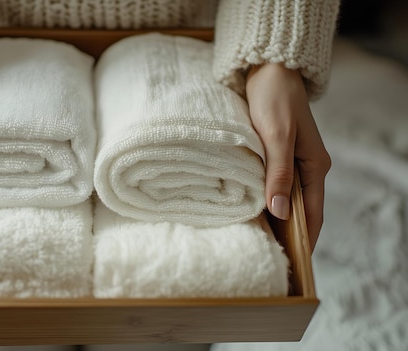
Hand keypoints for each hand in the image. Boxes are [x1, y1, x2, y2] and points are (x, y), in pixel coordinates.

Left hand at [246, 63, 330, 250]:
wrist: (267, 71)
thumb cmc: (274, 99)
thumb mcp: (276, 136)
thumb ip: (279, 173)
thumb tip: (279, 212)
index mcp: (315, 166)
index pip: (312, 213)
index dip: (304, 237)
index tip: (294, 261)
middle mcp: (306, 168)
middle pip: (299, 209)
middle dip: (288, 233)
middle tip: (271, 256)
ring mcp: (291, 162)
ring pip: (284, 198)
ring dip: (274, 218)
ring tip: (258, 241)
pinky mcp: (275, 156)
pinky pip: (273, 185)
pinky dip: (265, 200)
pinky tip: (251, 212)